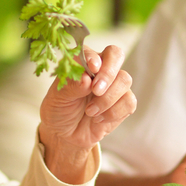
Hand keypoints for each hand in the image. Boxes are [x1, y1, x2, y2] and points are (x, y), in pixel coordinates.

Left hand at [37, 44, 136, 182]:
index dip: (95, 58)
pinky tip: (98, 119)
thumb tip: (86, 79)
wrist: (65, 135)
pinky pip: (129, 101)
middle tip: (96, 90)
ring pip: (124, 80)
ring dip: (107, 99)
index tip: (92, 68)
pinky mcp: (123, 103)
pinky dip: (113, 112)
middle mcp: (101, 70)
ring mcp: (114, 86)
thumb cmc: (59, 110)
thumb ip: (70, 86)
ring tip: (90, 112)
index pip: (93, 50)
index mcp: (82, 62)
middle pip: (116, 56)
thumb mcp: (57, 98)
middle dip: (108, 73)